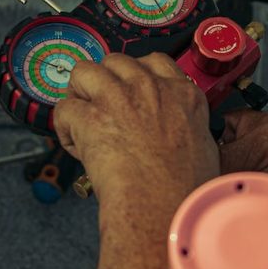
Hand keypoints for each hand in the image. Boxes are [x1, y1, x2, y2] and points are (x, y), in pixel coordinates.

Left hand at [54, 53, 219, 247]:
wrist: (163, 208)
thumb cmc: (185, 191)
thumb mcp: (203, 148)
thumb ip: (185, 128)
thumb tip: (175, 134)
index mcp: (181, 95)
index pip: (154, 62)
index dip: (135, 76)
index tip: (129, 91)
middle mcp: (149, 88)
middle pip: (115, 61)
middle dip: (105, 81)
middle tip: (102, 107)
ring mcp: (118, 98)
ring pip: (83, 71)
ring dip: (79, 93)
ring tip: (82, 118)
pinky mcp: (90, 117)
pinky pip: (64, 108)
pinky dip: (64, 127)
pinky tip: (76, 146)